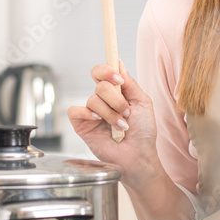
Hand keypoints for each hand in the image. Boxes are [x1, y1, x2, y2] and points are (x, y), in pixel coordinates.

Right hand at [67, 61, 161, 187]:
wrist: (139, 156)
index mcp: (115, 92)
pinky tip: (99, 123)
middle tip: (126, 113)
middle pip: (100, 85)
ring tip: (120, 126)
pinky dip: (87, 114)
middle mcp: (102, 100)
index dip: (107, 71)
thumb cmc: (143, 132)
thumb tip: (118, 63)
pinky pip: (76, 110)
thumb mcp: (143, 102)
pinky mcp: (82, 125)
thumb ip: (130, 83)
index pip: (103, 72)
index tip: (118, 79)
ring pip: (93, 99)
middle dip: (117, 100)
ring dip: (111, 114)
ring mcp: (91, 113)